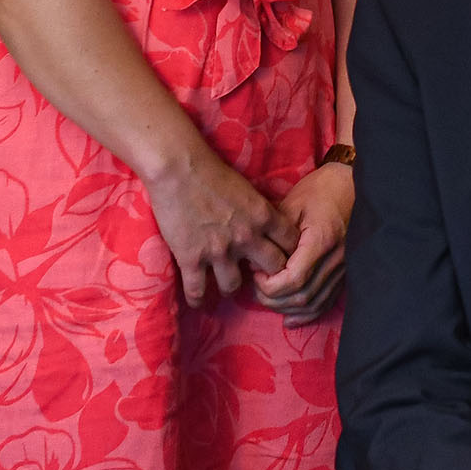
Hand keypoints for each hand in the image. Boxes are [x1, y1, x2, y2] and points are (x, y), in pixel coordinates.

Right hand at [139, 142, 296, 307]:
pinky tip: (198, 300)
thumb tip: (269, 227)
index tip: (282, 257)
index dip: (290, 253)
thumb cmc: (212, 171)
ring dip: (231, 286)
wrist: (178, 168)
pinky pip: (198, 291)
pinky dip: (198, 299)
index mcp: (263, 216)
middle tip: (259, 277)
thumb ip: (260, 211)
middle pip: (273, 270)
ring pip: (234, 286)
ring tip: (225, 284)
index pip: (292, 244)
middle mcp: (246, 237)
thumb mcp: (248, 189)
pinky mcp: (191, 258)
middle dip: (269, 275)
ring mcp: (219, 251)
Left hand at [254, 161, 356, 321]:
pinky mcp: (345, 273)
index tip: (256, 272)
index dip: (270, 284)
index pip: (294, 279)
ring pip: (313, 303)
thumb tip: (255, 260)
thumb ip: (275, 235)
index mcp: (322, 240)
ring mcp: (343, 269)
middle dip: (273, 298)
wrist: (355, 186)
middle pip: (301, 296)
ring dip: (286, 307)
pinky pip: (326, 301)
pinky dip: (307, 314)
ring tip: (268, 297)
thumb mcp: (293, 204)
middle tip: (256, 285)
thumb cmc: (322, 190)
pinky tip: (290, 318)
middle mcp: (336, 260)